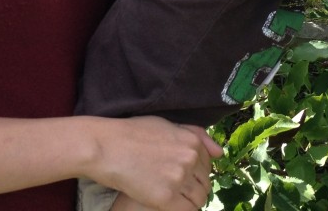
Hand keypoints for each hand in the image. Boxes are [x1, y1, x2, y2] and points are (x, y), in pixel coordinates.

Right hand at [89, 116, 221, 210]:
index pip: (208, 164)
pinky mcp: (165, 198)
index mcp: (192, 141)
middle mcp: (190, 159)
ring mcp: (179, 178)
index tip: (181, 173)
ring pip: (199, 198)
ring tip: (172, 196)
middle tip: (175, 187)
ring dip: (189, 200)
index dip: (196, 171)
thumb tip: (220, 152)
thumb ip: (196, 135)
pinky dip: (182, 209)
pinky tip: (167, 203)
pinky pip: (187, 210)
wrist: (107, 147)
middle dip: (194, 187)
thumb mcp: (167, 125)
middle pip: (205, 182)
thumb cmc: (133, 133)